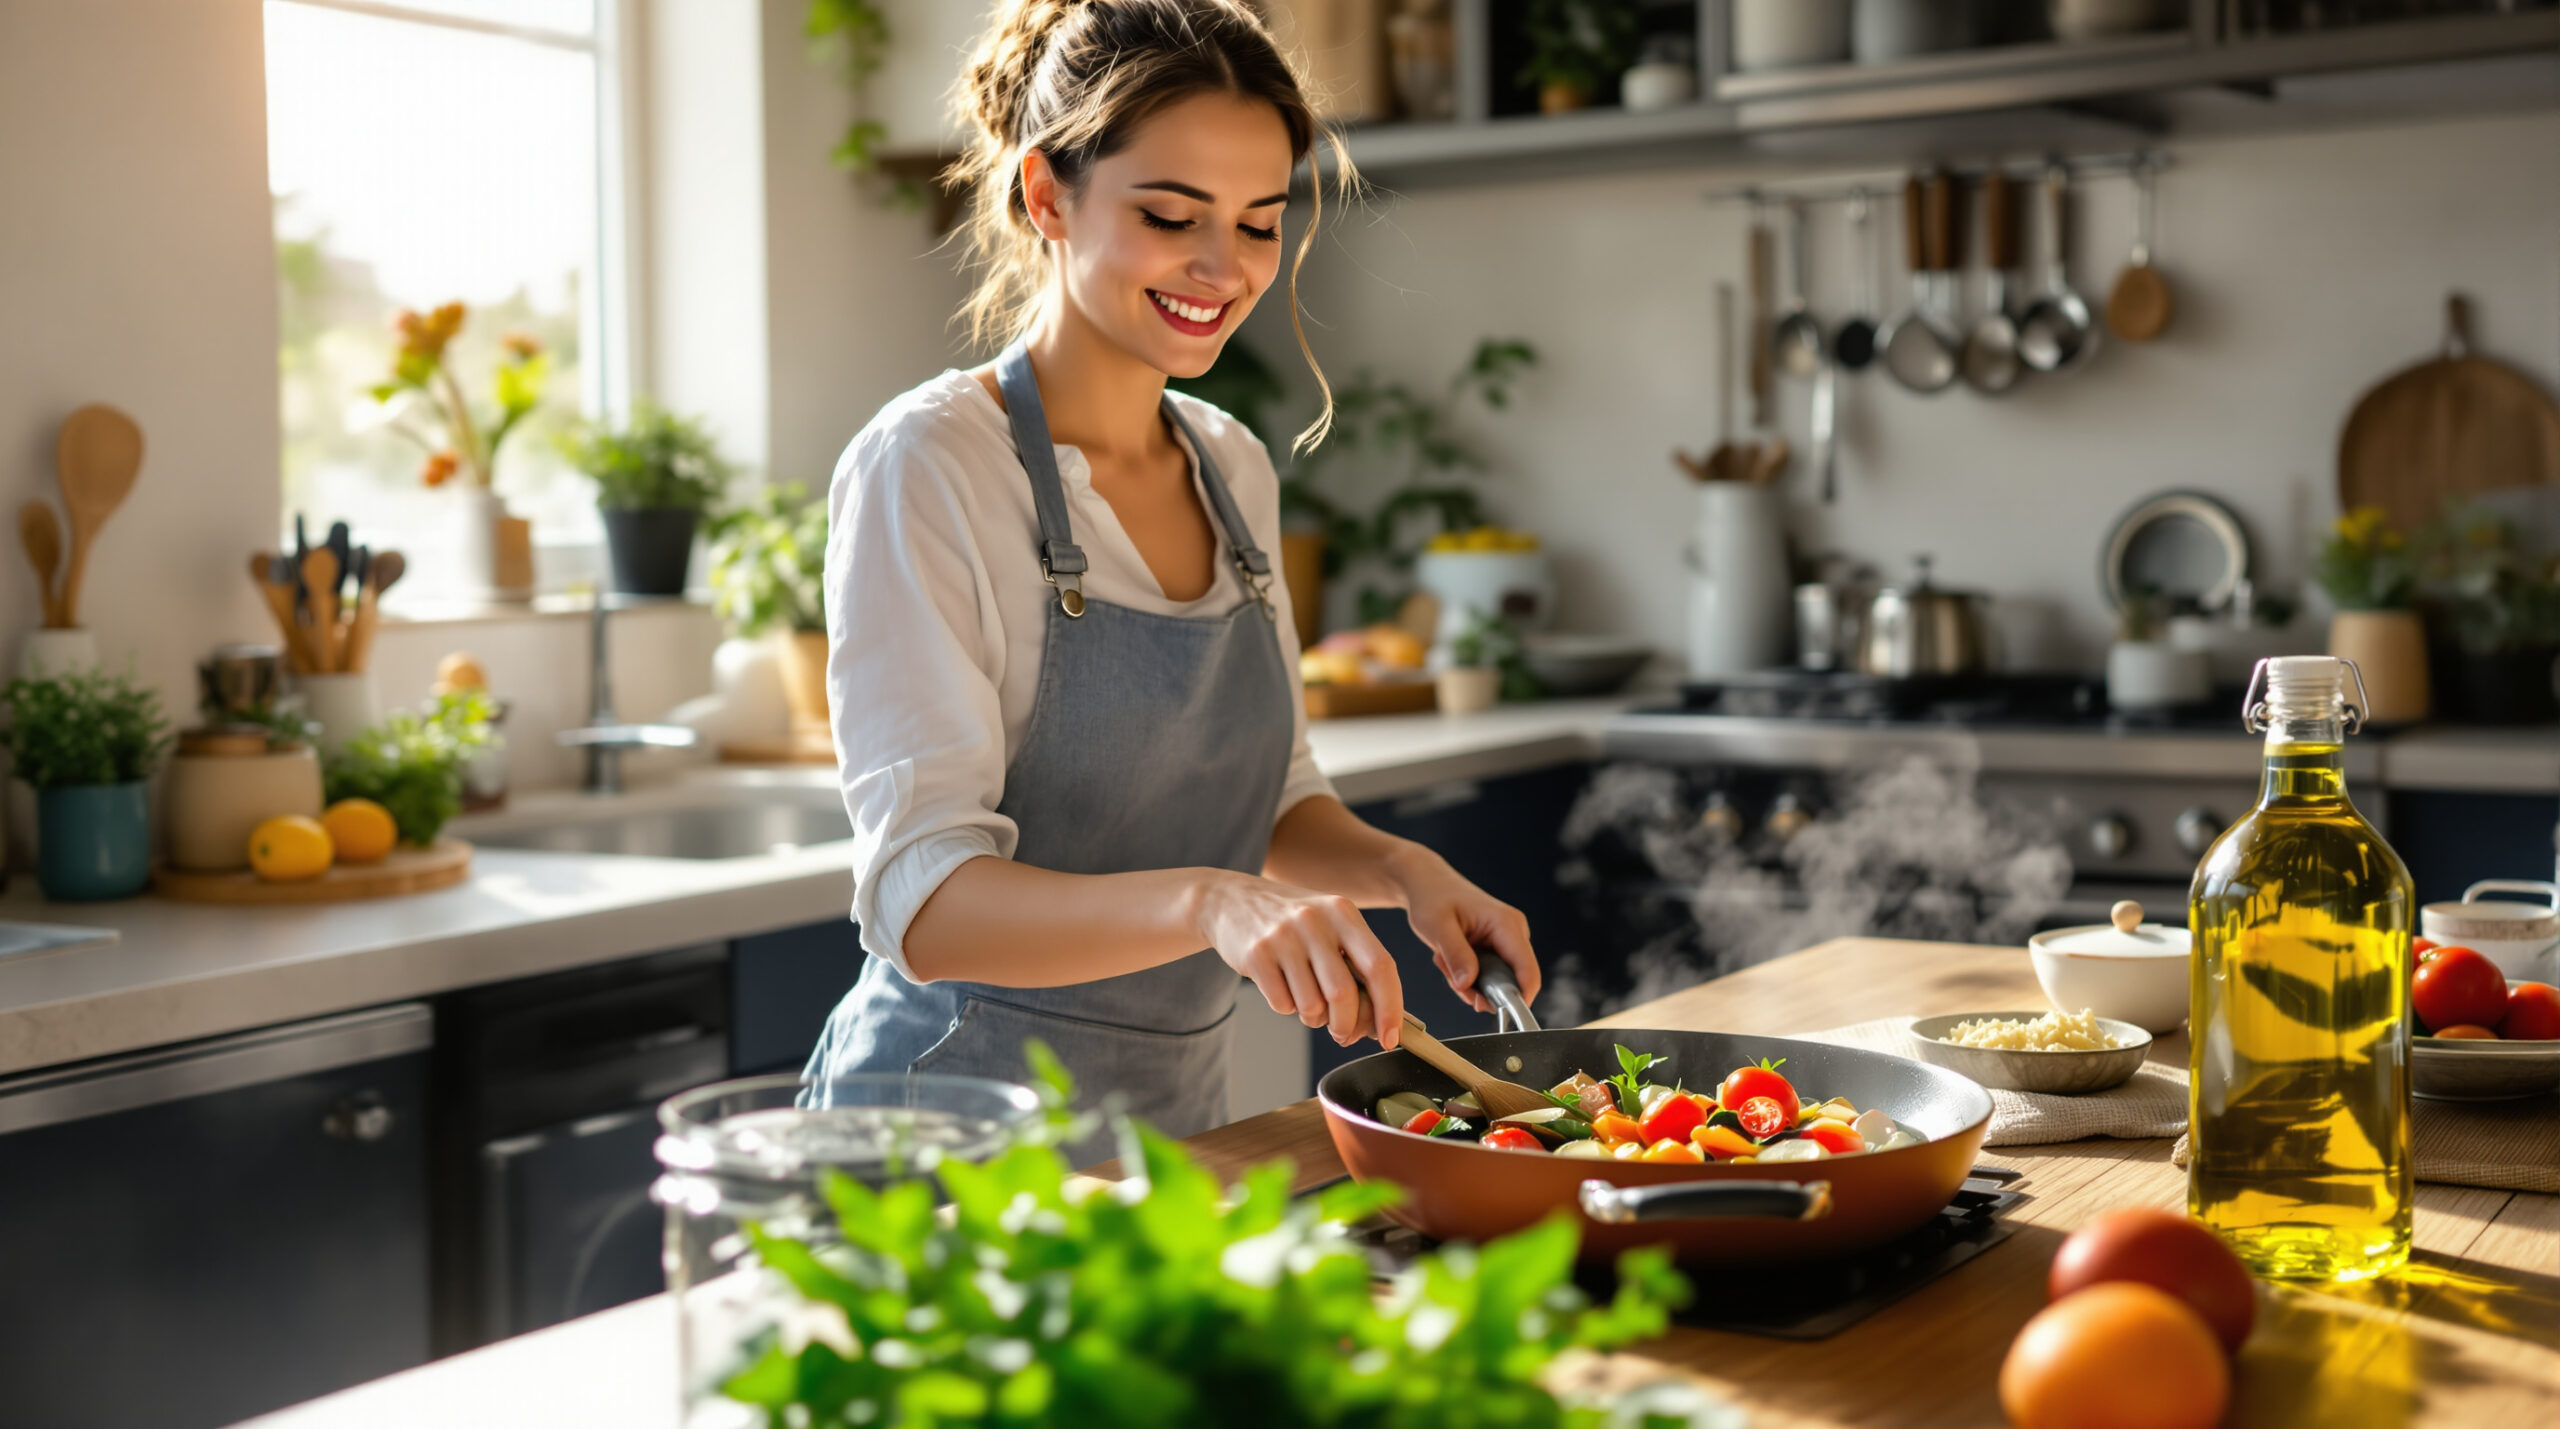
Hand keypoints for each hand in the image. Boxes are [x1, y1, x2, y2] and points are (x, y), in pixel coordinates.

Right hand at [1195, 871, 1404, 1047]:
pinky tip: (1281, 985)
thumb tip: (1378, 1024)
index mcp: (1344, 913)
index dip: (1390, 1009)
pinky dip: (1287, 1007)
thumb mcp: (1329, 929)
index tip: (1389, 1039)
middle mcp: (1315, 921)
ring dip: (1314, 1018)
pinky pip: (1282, 1004)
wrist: (1231, 900)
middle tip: (1342, 1034)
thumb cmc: (1292, 924)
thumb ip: (1356, 968)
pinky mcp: (1256, 954)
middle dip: (1347, 1025)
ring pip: (1312, 1005)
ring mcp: (1283, 936)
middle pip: (1344, 993)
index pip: (1380, 966)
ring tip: (1306, 1000)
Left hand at [1385, 844, 1539, 1014]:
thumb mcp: (1437, 926)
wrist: (1427, 884)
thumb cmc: (1432, 897)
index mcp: (1507, 924)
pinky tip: (1449, 959)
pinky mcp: (1498, 949)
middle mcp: (1514, 933)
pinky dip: (1466, 976)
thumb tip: (1469, 985)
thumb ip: (1456, 955)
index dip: (1518, 999)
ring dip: (1468, 982)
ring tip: (1444, 960)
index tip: (1491, 1012)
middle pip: (1511, 983)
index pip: (1527, 972)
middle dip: (1479, 989)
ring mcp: (1508, 942)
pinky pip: (1488, 977)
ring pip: (1497, 983)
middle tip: (1449, 974)